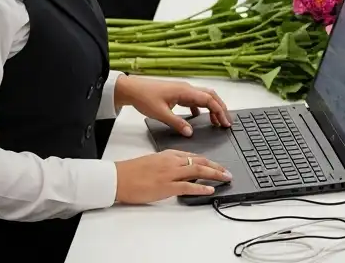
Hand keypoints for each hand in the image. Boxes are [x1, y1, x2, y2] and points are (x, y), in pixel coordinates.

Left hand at [115, 76, 230, 135]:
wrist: (132, 89)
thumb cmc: (145, 98)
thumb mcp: (161, 114)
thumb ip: (177, 124)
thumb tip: (190, 133)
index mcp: (186, 92)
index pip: (209, 100)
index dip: (220, 112)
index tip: (225, 123)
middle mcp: (187, 89)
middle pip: (211, 96)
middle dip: (221, 109)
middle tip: (226, 123)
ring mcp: (183, 90)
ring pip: (204, 97)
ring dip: (212, 108)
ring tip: (216, 121)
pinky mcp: (178, 93)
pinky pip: (194, 100)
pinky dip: (200, 108)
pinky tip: (198, 117)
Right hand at [115, 149, 230, 203]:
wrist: (117, 178)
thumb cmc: (131, 171)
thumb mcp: (153, 161)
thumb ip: (168, 163)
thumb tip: (181, 170)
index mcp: (168, 154)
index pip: (194, 155)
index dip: (208, 161)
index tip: (217, 165)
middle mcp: (172, 161)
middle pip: (200, 161)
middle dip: (216, 167)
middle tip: (227, 172)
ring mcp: (170, 173)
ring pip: (198, 170)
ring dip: (215, 174)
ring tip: (225, 178)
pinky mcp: (166, 186)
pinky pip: (188, 186)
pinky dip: (201, 187)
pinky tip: (210, 189)